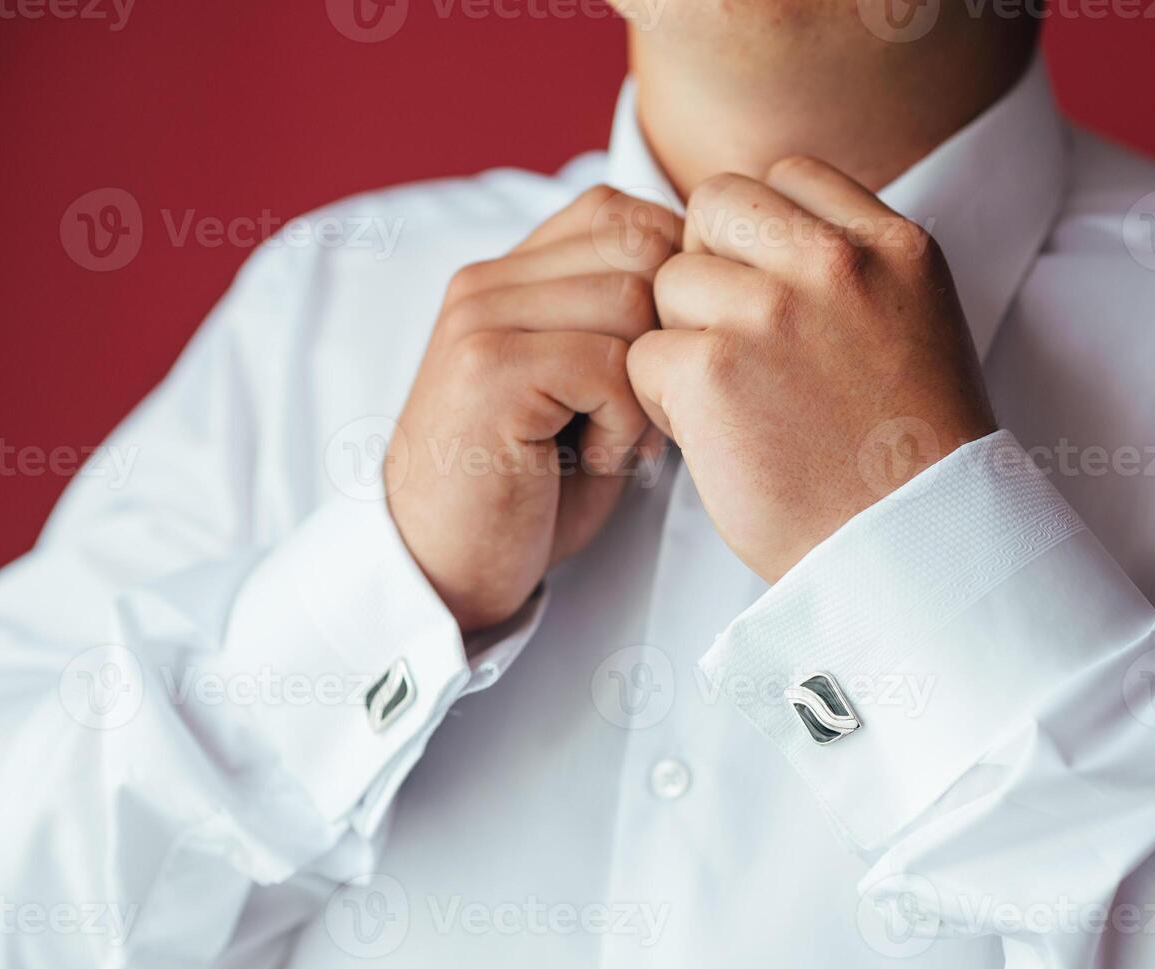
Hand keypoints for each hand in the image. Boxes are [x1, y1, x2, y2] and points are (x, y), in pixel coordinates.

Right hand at [388, 186, 679, 630]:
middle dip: (666, 329)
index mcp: (508, 274)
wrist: (443, 568)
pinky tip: (589, 462)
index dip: (668, 282)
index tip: (655, 364)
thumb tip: (710, 280)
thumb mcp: (582, 390)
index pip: (623, 213)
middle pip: (640, 247)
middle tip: (640, 407)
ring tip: (608, 438)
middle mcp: (486, 281)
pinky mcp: (487, 370)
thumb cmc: (529, 488)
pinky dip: (622, 425)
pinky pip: (609, 366)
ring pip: (632, 300)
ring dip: (646, 383)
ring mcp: (480, 320)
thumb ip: (621, 325)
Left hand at [627, 156, 995, 582]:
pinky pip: (646, 351)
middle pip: (715, 206)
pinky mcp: (714, 370)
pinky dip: (662, 397)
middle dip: (707, 263)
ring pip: (670, 279)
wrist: (909, 549)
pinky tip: (709, 435)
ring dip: (681, 335)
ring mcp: (774, 311)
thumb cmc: (905, 455)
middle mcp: (837, 263)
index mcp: (895, 246)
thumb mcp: (913, 325)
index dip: (758, 232)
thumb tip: (761, 238)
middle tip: (726, 334)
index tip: (766, 290)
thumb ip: (849, 268)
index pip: (786, 177)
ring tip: (727, 397)